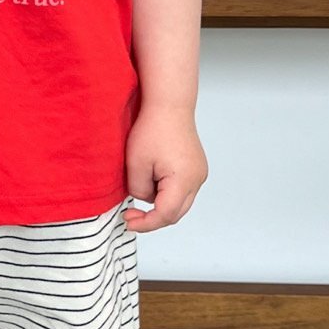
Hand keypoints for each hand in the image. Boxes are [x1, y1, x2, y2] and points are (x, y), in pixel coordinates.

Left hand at [122, 105, 207, 232]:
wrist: (169, 105)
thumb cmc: (153, 129)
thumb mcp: (135, 164)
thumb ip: (138, 190)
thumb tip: (145, 199)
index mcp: (184, 180)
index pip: (165, 215)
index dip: (146, 223)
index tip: (129, 221)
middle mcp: (197, 179)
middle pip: (176, 213)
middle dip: (153, 218)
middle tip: (131, 215)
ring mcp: (199, 174)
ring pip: (180, 203)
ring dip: (160, 205)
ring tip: (141, 190)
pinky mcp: (196, 168)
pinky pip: (182, 191)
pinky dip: (167, 194)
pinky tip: (152, 183)